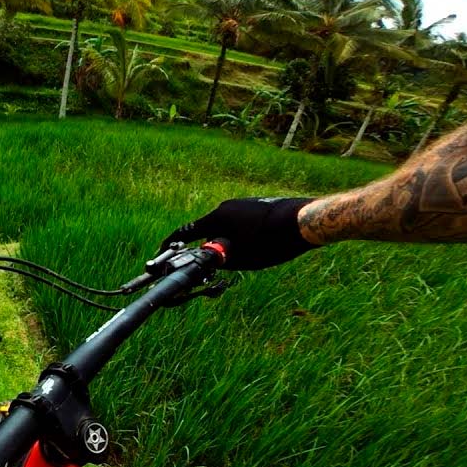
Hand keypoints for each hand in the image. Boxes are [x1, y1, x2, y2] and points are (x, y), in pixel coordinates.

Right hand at [162, 197, 318, 270]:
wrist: (304, 221)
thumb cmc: (270, 242)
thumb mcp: (242, 259)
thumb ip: (221, 260)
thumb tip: (209, 260)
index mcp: (217, 218)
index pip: (187, 231)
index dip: (173, 242)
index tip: (163, 250)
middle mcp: (227, 206)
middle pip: (209, 229)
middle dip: (211, 246)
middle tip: (217, 263)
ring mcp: (243, 203)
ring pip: (228, 226)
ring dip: (230, 241)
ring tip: (248, 256)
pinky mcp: (257, 204)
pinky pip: (242, 222)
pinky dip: (243, 235)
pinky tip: (261, 245)